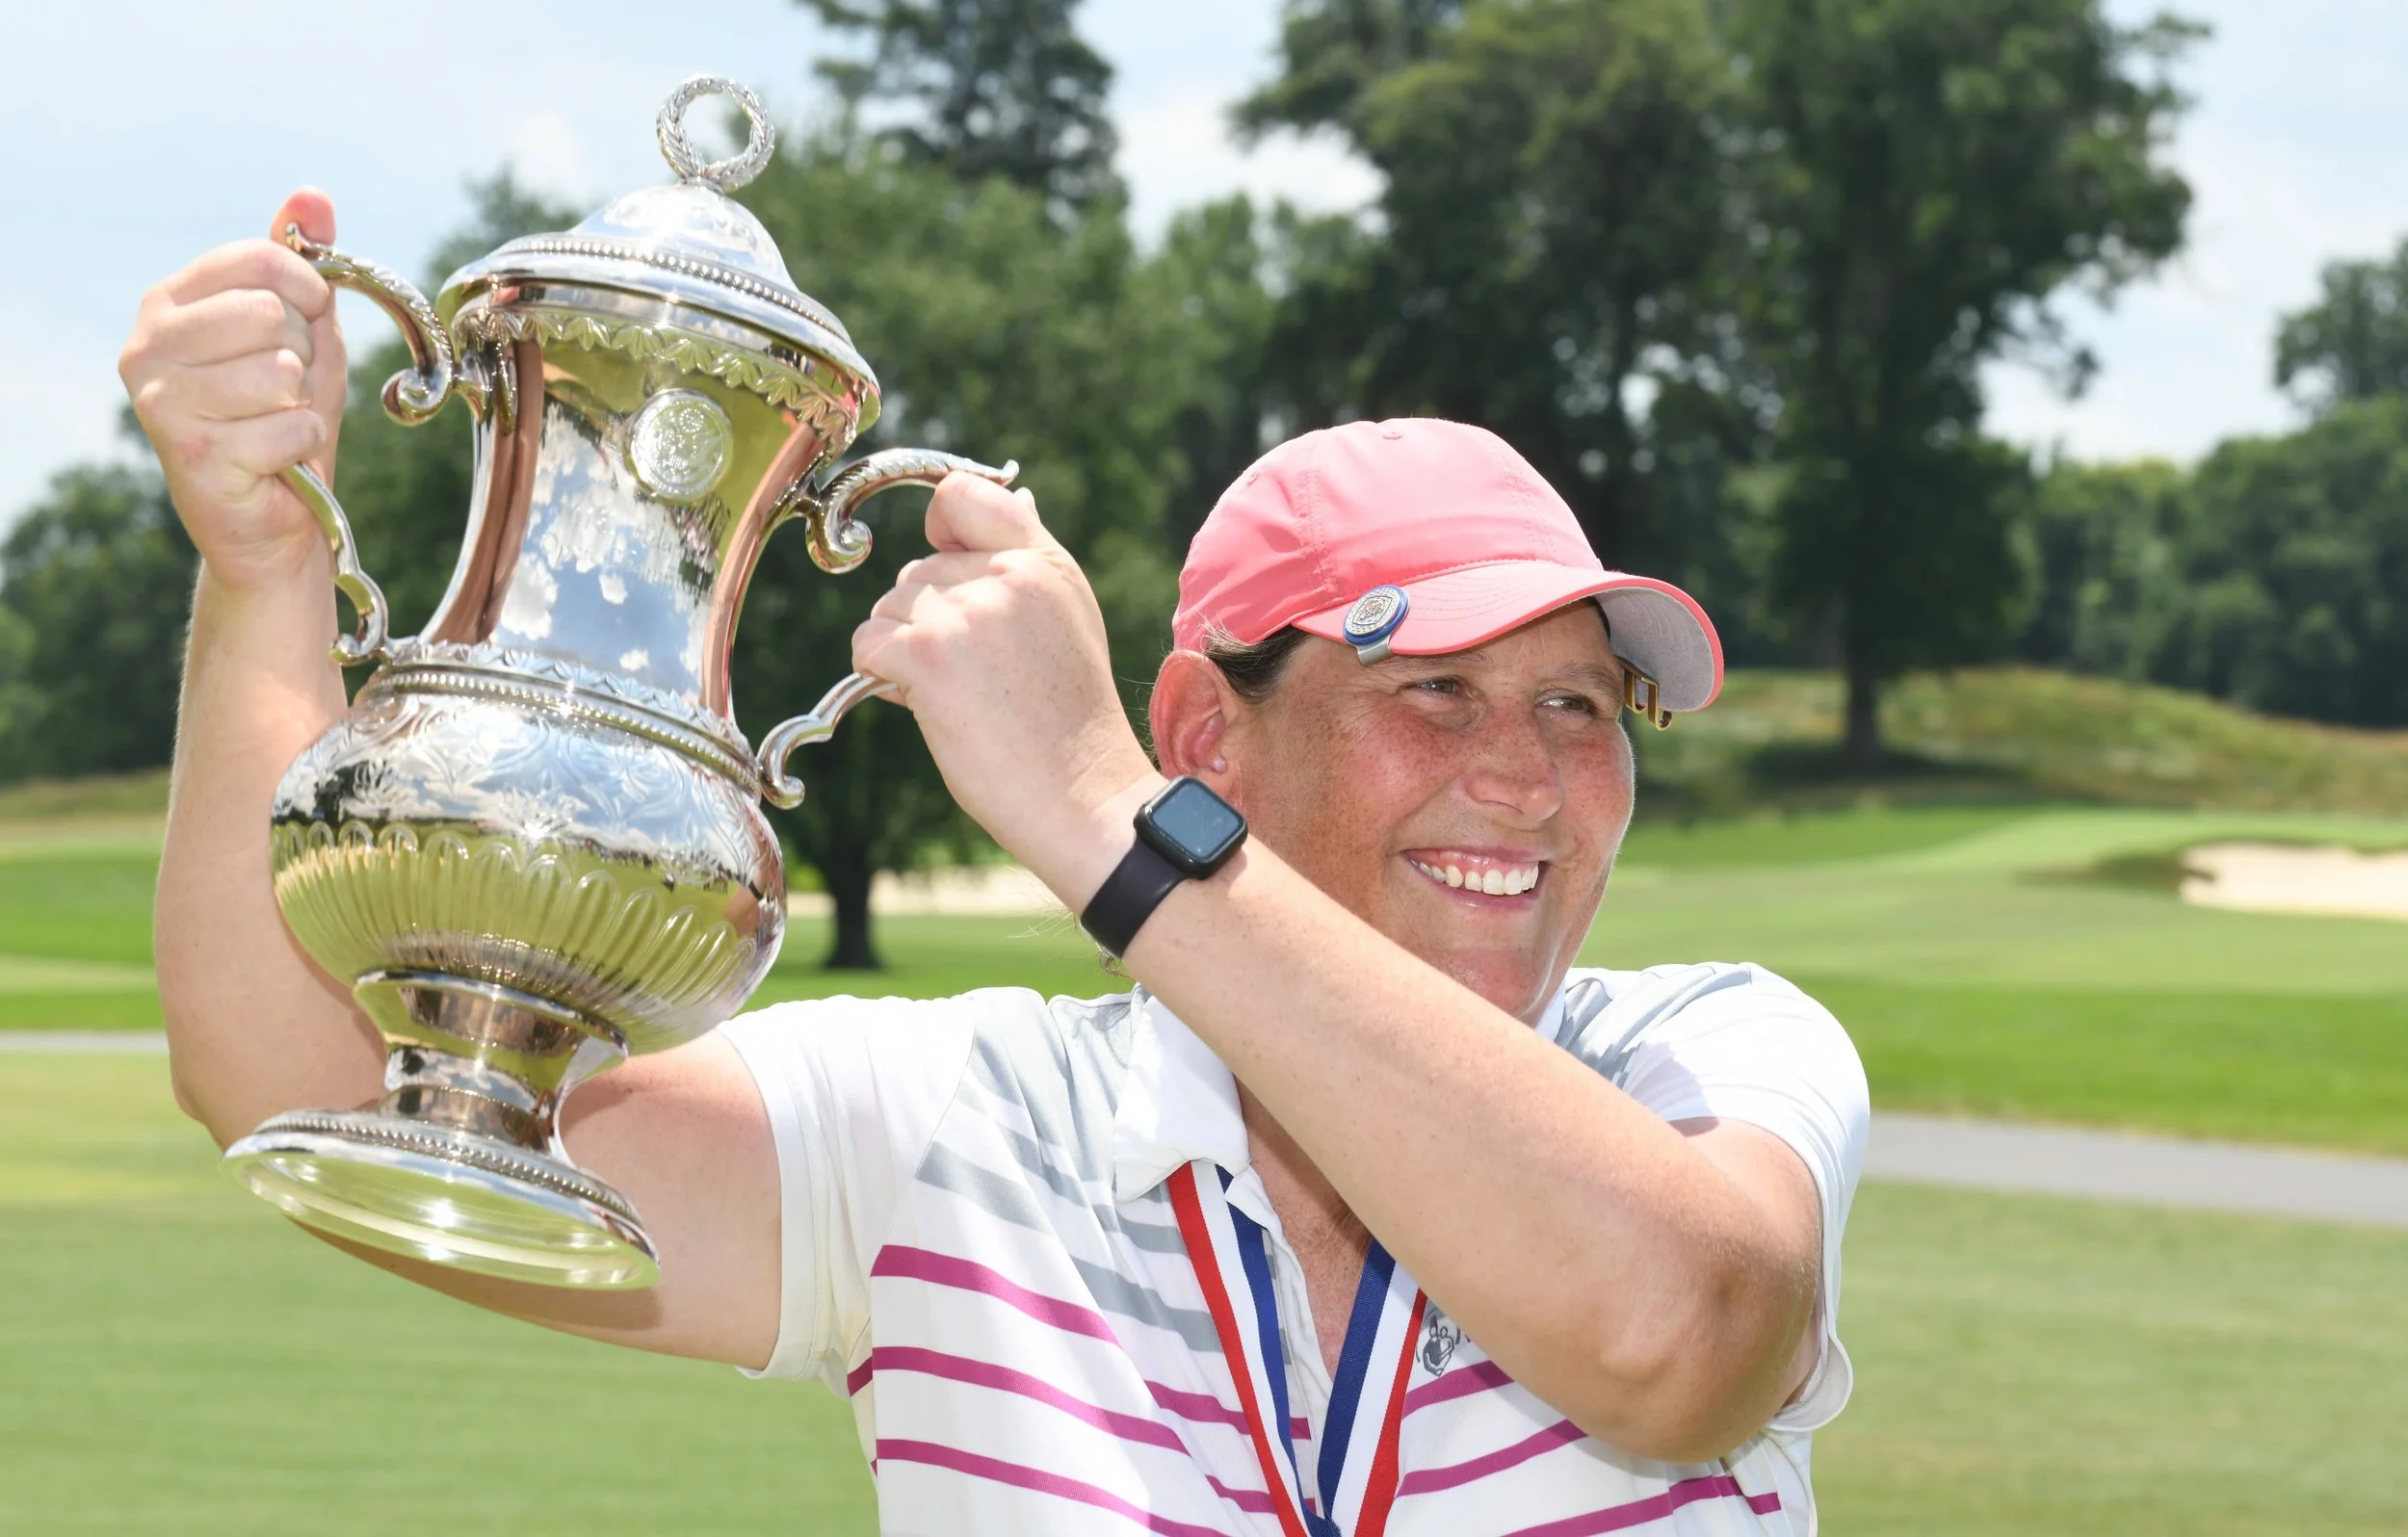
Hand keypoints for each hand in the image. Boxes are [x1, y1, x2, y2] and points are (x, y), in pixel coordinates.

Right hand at [120, 188, 346, 592]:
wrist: (275, 515)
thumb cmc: (284, 416)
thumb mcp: (303, 330)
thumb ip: (302, 262)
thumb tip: (312, 195)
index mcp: (169, 302)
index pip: (257, 258)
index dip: (307, 290)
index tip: (310, 319)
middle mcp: (147, 345)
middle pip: (268, 313)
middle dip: (302, 356)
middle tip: (284, 391)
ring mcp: (159, 399)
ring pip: (279, 372)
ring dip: (299, 405)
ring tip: (274, 423)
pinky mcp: (188, 453)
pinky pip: (289, 427)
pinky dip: (302, 446)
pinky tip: (274, 460)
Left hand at [852, 475, 1161, 902]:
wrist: (1084, 796)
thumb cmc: (1074, 726)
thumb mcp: (1070, 619)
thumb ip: (1029, 564)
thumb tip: (1011, 497)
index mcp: (1045, 563)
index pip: (965, 495)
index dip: (938, 529)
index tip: (943, 564)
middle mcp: (1007, 575)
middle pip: (916, 571)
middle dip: (925, 621)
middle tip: (975, 676)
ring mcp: (966, 612)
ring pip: (889, 608)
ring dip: (904, 652)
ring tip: (962, 697)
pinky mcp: (929, 654)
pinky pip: (868, 644)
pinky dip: (880, 677)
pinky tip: (930, 707)